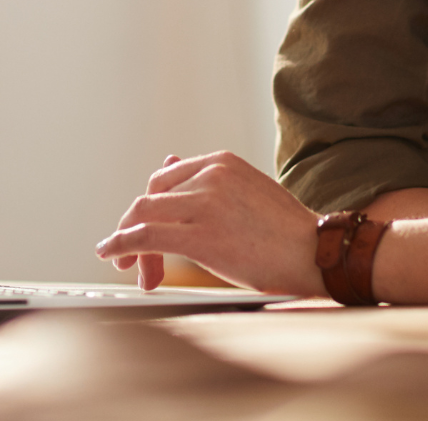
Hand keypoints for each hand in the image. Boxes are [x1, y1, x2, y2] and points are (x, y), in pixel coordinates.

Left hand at [95, 150, 326, 296]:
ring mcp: (204, 202)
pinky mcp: (199, 235)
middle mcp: (210, 174)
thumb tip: (165, 161)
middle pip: (150, 196)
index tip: (145, 233)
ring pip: (142, 216)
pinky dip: (120, 245)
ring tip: (129, 266)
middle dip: (134, 226)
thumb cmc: (284, 232)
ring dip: (129, 244)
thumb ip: (205, 181)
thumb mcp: (244, 192)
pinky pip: (144, 236)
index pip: (165, 179)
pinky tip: (112, 256)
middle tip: (132, 258)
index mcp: (221, 161)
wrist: (316, 254)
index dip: (150, 208)